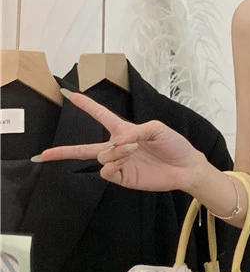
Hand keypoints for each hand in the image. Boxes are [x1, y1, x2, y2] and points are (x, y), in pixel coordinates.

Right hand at [32, 90, 206, 192]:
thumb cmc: (174, 144)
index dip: (86, 106)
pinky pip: (106, 170)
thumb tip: (116, 141)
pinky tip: (127, 157)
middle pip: (84, 148)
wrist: (186, 167)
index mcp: (125, 130)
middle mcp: (118, 147)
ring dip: (113, 150)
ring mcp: (120, 163)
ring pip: (99, 155)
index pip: (101, 116)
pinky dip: (114, 161)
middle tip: (42, 155)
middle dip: (62, 152)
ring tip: (132, 148)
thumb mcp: (156, 128)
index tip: (69, 94)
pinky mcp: (124, 177)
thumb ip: (134, 130)